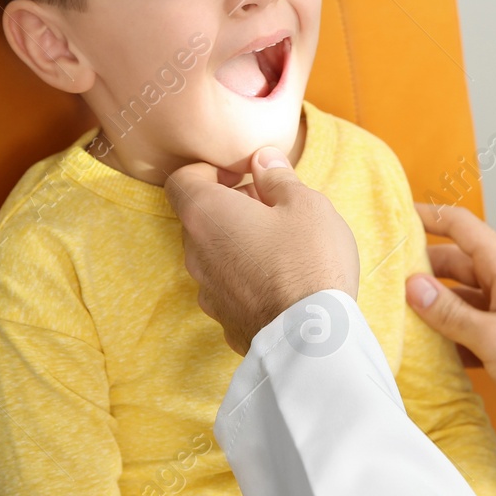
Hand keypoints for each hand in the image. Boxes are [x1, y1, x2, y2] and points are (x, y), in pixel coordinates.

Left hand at [165, 147, 358, 354]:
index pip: (182, 179)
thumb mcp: (304, 204)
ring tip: (281, 244)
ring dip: (238, 242)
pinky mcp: (224, 320)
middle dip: (230, 206)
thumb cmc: (308, 260)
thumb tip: (262, 158)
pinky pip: (229, 287)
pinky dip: (246, 276)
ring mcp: (207, 291)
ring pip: (214, 254)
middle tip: (272, 206)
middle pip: (200, 217)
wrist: (314, 336)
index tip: (241, 172)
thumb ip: (278, 177)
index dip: (209, 169)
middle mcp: (196, 253)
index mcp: (207, 215)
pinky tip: (281, 280)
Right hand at [405, 203, 495, 433]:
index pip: (461, 225)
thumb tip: (414, 287)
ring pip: (462, 296)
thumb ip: (449, 312)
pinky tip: (433, 350)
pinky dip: (453, 333)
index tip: (399, 217)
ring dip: (436, 306)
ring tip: (402, 316)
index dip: (429, 216)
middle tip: (387, 279)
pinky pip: (474, 324)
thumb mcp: (491, 337)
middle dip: (422, 269)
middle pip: (456, 262)